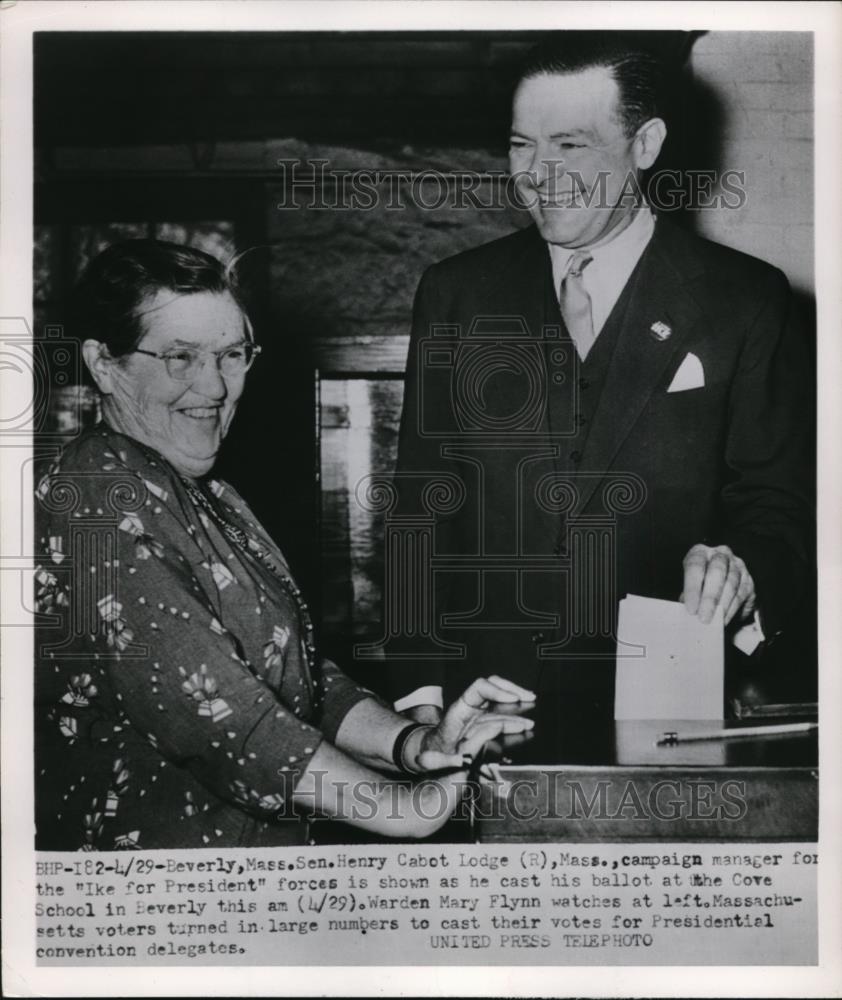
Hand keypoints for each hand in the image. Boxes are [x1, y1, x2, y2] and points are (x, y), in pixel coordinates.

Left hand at [410, 675, 535, 771]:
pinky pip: (500, 715)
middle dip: (513, 689)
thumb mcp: (443, 757)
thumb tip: (490, 735)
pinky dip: (514, 718)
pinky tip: (524, 725)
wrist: (429, 755)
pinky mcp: (481, 723)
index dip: (498, 690)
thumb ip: (463, 749)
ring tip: (532, 714)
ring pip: (499, 700)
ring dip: (517, 705)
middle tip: (529, 698)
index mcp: (459, 710)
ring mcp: (476, 714)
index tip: (514, 699)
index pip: (479, 688)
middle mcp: (469, 707)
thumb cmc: (434, 755)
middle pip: (493, 686)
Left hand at [681, 543, 755, 624]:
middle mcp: (720, 554)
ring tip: (714, 622)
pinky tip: (724, 619)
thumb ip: (688, 597)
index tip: (690, 609)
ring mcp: (737, 565)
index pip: (695, 566)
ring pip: (731, 584)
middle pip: (717, 572)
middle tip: (704, 618)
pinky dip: (732, 609)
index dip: (692, 588)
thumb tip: (688, 615)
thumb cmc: (699, 584)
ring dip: (722, 606)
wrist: (719, 583)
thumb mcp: (689, 586)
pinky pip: (741, 594)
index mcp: (700, 552)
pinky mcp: (748, 579)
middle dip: (710, 598)